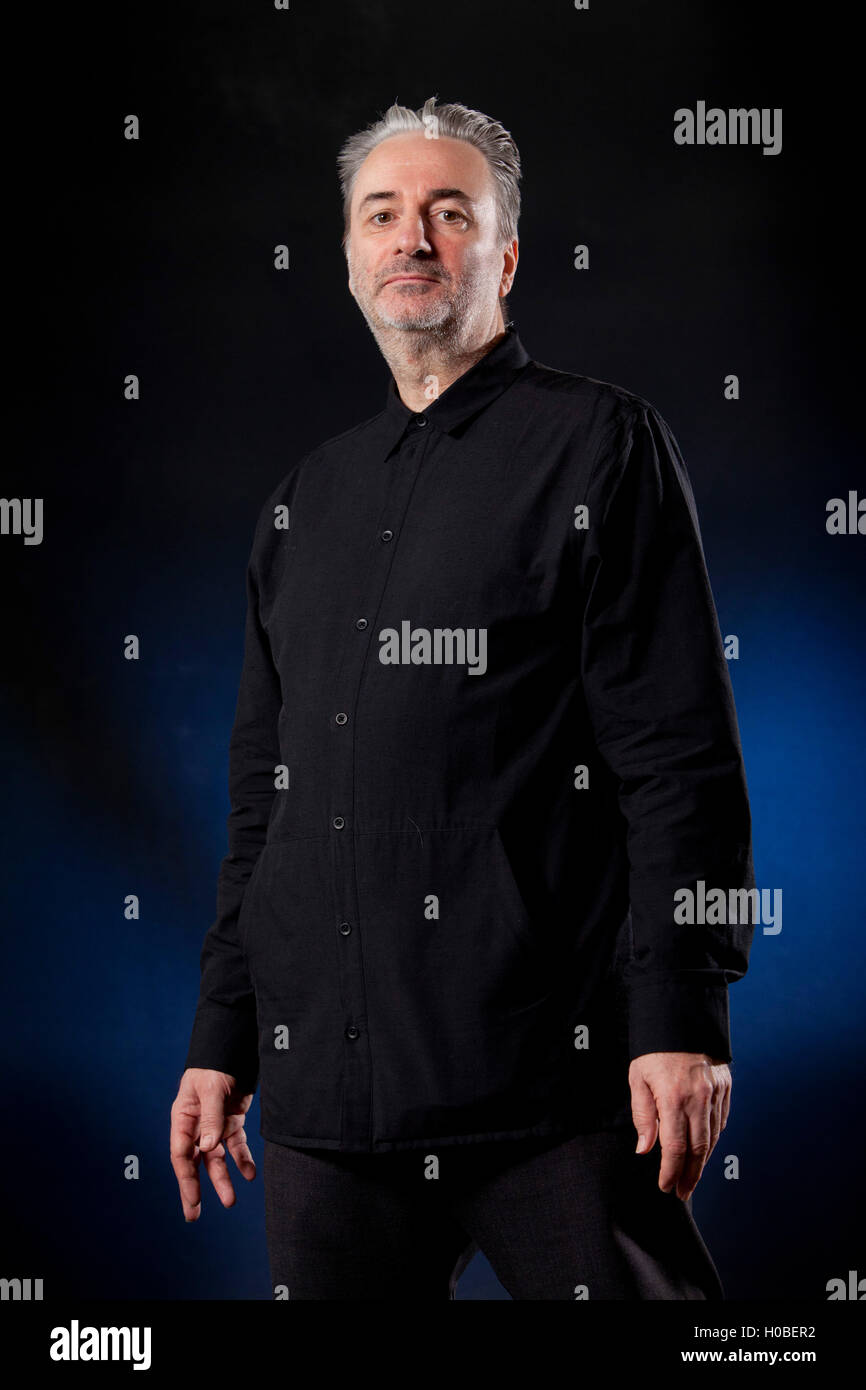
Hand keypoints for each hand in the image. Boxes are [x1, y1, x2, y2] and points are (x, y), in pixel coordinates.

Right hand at [170, 1068, 255, 1220]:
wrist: (233, 1049)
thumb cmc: (215, 1065)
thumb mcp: (211, 1089)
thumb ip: (211, 1117)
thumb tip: (208, 1147)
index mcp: (183, 1118)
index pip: (181, 1153)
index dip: (186, 1178)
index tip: (193, 1199)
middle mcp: (196, 1126)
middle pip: (195, 1162)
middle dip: (195, 1189)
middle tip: (193, 1216)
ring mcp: (214, 1125)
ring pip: (216, 1159)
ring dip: (223, 1179)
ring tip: (231, 1202)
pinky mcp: (232, 1122)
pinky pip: (236, 1146)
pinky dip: (243, 1160)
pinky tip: (250, 1174)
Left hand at [628, 1051, 730, 1199]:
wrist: (680, 1017)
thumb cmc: (653, 1050)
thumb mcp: (638, 1078)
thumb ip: (643, 1115)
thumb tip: (645, 1150)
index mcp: (673, 1097)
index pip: (675, 1147)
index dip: (671, 1171)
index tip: (666, 1187)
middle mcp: (699, 1098)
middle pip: (698, 1149)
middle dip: (690, 1175)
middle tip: (682, 1193)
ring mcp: (716, 1092)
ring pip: (713, 1137)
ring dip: (703, 1162)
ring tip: (692, 1178)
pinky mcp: (725, 1086)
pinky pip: (721, 1121)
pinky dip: (714, 1140)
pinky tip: (705, 1150)